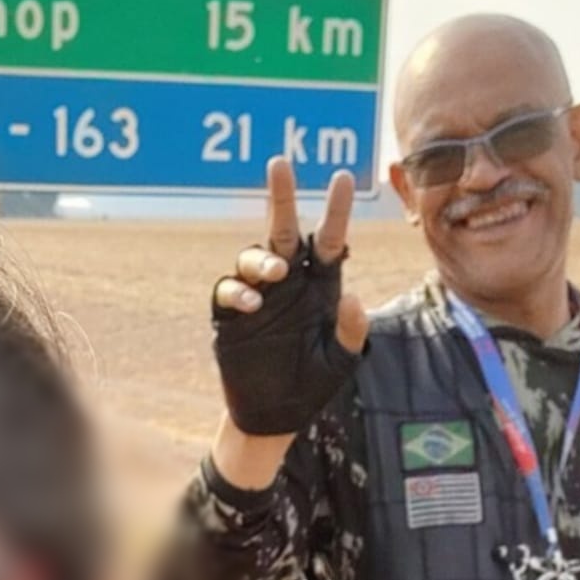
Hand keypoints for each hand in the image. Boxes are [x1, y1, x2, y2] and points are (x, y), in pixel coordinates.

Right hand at [211, 157, 368, 439]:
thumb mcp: (341, 361)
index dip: (335, 210)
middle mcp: (288, 282)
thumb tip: (351, 295)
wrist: (274, 416)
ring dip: (262, 257)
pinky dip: (239, 291)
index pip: (329, 240)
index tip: (344, 178)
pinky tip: (253, 303)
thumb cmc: (313, 385)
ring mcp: (258, 295)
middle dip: (281, 197)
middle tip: (280, 164)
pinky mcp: (231, 315)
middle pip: (283, 230)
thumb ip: (350, 330)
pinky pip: (228, 290)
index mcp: (320, 286)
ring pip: (253, 255)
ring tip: (275, 272)